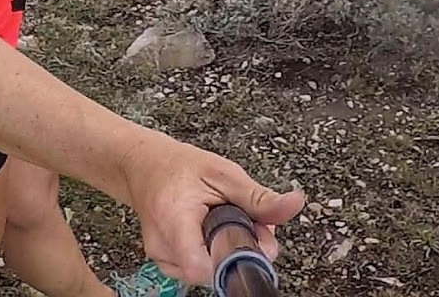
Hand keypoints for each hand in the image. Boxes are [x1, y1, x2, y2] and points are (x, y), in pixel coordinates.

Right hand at [121, 130, 304, 286]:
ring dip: (221, 253)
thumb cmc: (181, 166)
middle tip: (245, 224)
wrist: (146, 166)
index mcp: (175, 218)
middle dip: (235, 252)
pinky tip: (209, 232)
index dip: (230, 260)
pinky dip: (208, 254)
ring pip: (203, 273)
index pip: (199, 266)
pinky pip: (193, 269)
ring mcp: (159, 255)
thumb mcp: (225, 173)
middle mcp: (162, 243)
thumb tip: (293, 205)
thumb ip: (259, 197)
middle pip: (208, 271)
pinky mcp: (162, 261)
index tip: (249, 241)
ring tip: (222, 222)